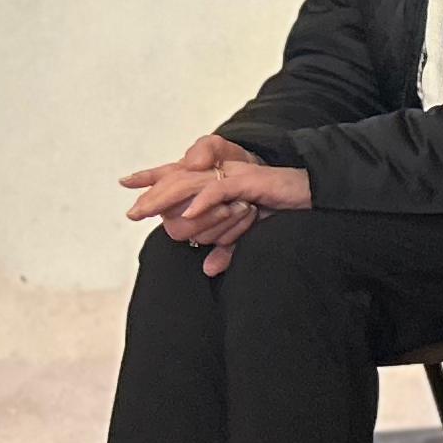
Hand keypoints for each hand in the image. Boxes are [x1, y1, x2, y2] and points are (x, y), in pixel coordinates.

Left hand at [121, 142, 308, 276]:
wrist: (315, 194)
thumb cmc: (283, 209)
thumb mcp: (250, 232)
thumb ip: (228, 248)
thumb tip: (208, 268)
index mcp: (219, 181)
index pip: (180, 175)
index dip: (153, 177)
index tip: (126, 182)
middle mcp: (223, 174)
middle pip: (179, 180)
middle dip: (152, 195)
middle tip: (132, 212)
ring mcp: (235, 176)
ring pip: (193, 184)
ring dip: (167, 198)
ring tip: (146, 212)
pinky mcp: (250, 181)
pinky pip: (220, 191)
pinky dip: (203, 202)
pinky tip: (188, 213)